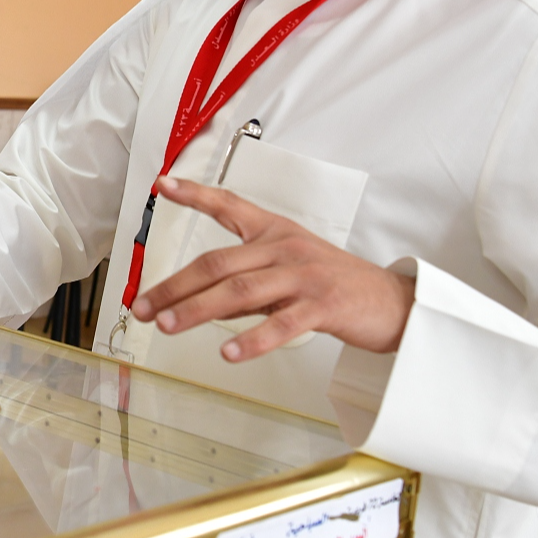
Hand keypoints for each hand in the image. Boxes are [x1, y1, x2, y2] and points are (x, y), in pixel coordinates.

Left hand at [130, 176, 415, 359]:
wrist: (394, 303)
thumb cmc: (337, 285)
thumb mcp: (288, 271)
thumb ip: (246, 282)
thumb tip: (201, 300)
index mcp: (276, 232)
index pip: (230, 205)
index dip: (196, 194)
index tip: (163, 186)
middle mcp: (285, 247)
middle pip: (218, 263)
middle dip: (174, 286)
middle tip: (144, 305)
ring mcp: (304, 275)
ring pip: (240, 291)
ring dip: (197, 309)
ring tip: (167, 325)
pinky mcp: (323, 305)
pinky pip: (280, 323)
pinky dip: (251, 339)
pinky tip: (227, 351)